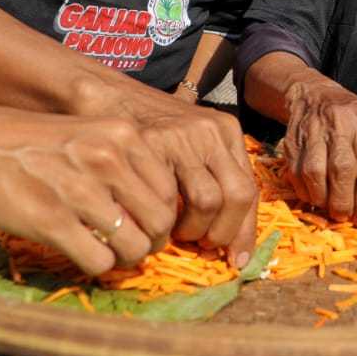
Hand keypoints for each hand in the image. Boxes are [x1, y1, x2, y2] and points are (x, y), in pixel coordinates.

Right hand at [0, 112, 177, 275]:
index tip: (144, 222)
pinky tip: (83, 255)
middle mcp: (108, 158)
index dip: (162, 214)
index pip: (170, 190)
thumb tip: (156, 204)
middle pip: (160, 221)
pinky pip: (99, 261)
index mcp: (123, 134)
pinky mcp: (51, 221)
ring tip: (109, 253)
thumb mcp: (87, 132)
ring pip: (134, 247)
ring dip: (124, 258)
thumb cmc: (26, 139)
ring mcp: (80, 190)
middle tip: (133, 245)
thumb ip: (122, 160)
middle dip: (151, 241)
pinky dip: (97, 266)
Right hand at [77, 79, 257, 264]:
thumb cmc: (150, 127)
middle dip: (224, 232)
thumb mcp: (193, 141)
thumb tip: (231, 235)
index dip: (245, 230)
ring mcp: (183, 136)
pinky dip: (166, 218)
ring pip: (208, 200)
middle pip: (237, 195)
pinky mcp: (152, 144)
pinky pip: (170, 196)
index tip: (238, 260)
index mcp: (226, 130)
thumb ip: (213, 173)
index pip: (249, 188)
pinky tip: (156, 222)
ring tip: (176, 234)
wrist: (107, 95)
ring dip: (194, 228)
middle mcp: (211, 130)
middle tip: (204, 246)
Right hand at [282, 79, 356, 228]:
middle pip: (341, 170)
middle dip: (343, 201)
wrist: (313, 94)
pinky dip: (304, 191)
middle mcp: (337, 124)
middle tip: (344, 217)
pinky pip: (296, 173)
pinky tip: (313, 196)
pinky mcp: (292, 141)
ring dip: (322, 198)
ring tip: (328, 208)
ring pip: (314, 172)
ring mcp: (312, 132)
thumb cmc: (348, 117)